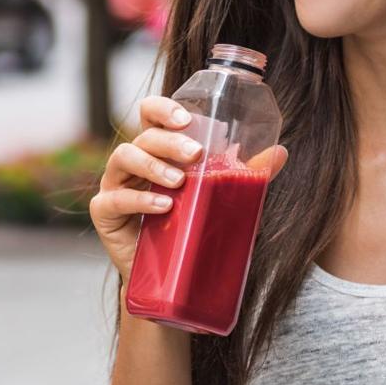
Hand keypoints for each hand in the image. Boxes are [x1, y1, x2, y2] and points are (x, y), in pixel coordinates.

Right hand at [89, 96, 288, 285]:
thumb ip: (246, 174)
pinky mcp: (105, 212)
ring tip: (180, 181)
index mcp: (157, 149)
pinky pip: (114, 199)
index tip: (186, 118)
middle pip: (143, 136)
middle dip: (170, 141)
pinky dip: (139, 199)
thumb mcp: (221, 196)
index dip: (162, 108)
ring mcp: (115, 185)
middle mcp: (133, 161)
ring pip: (123, 157)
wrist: (171, 276)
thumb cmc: (192, 225)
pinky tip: (163, 206)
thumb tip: (280, 152)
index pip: (150, 114)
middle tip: (196, 154)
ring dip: (152, 165)